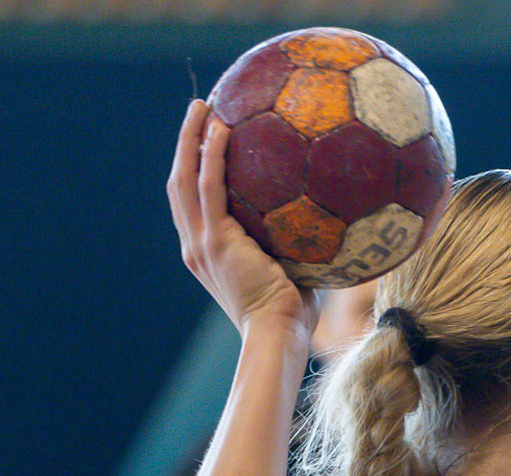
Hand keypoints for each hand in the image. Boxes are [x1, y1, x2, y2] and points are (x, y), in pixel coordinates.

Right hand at [168, 100, 319, 340]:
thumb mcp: (292, 272)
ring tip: (202, 105)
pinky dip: (213, 154)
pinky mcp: (213, 241)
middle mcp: (195, 246)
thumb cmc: (293, 315)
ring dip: (190, 138)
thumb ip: (297, 243)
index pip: (193, 204)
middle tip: (198, 110)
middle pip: (178, 183)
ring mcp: (201, 243)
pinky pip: (210, 186)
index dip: (194, 169)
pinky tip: (225, 127)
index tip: (206, 140)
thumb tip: (332, 216)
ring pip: (185, 178)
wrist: (277, 335)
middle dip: (184, 144)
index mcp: (207, 253)